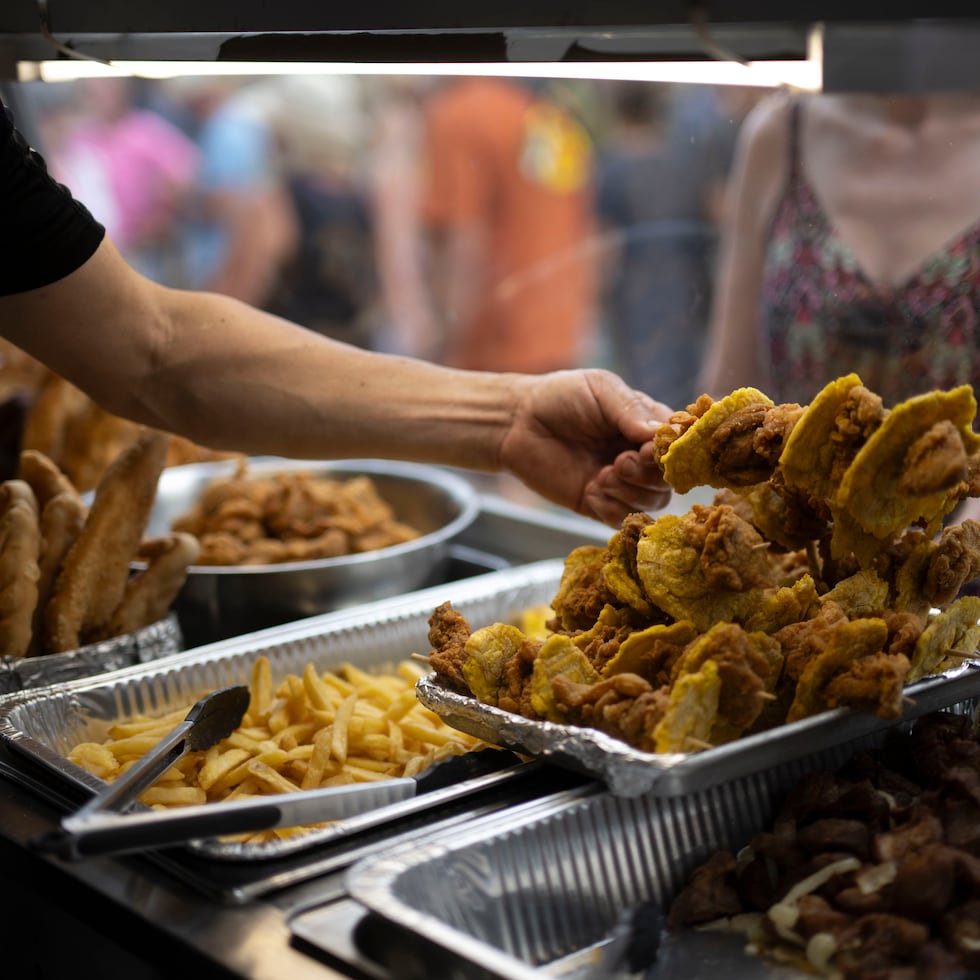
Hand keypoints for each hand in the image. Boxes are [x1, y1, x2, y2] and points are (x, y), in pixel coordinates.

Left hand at [499, 369, 673, 526]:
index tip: (647, 449)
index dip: (668, 453)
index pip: (677, 445)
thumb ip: (630, 410)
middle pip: (668, 481)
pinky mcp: (598, 503)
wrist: (517, 423)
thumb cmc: (560, 398)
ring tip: (601, 476)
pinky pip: (621, 519)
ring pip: (650, 503)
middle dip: (647, 475)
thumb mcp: (600, 390)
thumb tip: (660, 434)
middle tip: (619, 462)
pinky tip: (591, 491)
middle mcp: (639, 455)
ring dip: (630, 493)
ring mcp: (620, 482)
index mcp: (646, 425)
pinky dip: (611, 509)